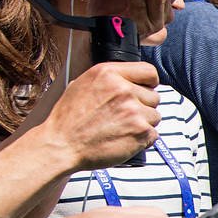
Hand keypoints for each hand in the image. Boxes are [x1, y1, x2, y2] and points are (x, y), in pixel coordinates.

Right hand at [43, 61, 161, 169]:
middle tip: (124, 116)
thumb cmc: (68, 120)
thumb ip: (108, 80)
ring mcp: (134, 111)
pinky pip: (154, 134)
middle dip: (143, 106)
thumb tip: (127, 80)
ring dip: (143, 123)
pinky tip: (124, 139)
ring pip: (155, 116)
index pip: (149, 71)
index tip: (145, 90)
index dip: (149, 83)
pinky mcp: (140, 131)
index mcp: (108, 73)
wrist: (62, 146)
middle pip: (154, 96)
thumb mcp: (81, 85)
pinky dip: (143, 139)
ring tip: (121, 128)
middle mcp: (123, 89)